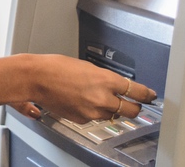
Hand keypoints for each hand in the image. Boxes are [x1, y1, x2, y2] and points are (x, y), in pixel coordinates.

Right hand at [24, 55, 155, 123]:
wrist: (34, 78)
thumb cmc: (53, 67)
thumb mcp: (85, 66)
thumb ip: (103, 78)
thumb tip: (114, 85)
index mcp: (105, 80)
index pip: (136, 91)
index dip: (146, 94)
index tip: (150, 95)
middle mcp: (102, 98)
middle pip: (131, 110)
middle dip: (135, 107)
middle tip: (135, 103)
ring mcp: (92, 111)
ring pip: (112, 114)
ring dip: (112, 108)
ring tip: (99, 98)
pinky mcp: (81, 119)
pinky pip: (95, 117)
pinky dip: (94, 111)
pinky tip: (83, 101)